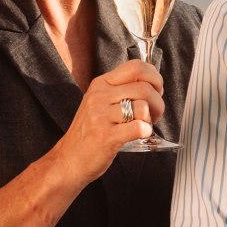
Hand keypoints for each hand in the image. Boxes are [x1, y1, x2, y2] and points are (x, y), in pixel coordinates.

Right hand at [54, 60, 164, 182]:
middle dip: (158, 103)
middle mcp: (99, 96)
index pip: (136, 66)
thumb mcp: (100, 102)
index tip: (157, 90)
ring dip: (150, 119)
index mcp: (100, 84)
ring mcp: (101, 116)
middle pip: (144, 88)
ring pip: (143, 107)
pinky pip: (138, 127)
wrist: (68, 160)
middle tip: (154, 115)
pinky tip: (139, 135)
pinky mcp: (106, 136)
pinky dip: (145, 132)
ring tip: (142, 126)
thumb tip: (153, 83)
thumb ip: (121, 90)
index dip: (154, 77)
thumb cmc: (89, 133)